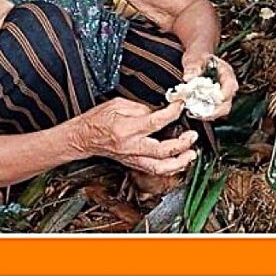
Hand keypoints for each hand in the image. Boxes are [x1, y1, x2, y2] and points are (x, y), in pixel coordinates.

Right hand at [73, 99, 197, 175]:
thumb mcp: (117, 104)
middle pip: (162, 151)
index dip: (172, 113)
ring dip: (179, 163)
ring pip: (160, 168)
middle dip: (182, 145)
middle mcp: (131, 146)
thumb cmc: (97, 120)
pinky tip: (178, 161)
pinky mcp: (133, 164)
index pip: (155, 122)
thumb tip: (159, 112)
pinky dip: (169, 167)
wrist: (83, 138)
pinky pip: (155, 170)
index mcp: (126, 129)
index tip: (181, 106)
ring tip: (191, 155)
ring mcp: (132, 158)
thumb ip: (140, 108)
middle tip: (192, 136)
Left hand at [180, 52, 237, 120]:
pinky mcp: (214, 100)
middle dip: (215, 111)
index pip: (230, 86)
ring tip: (195, 114)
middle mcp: (227, 85)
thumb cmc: (198, 56)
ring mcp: (222, 94)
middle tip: (201, 114)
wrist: (197, 57)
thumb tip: (188, 77)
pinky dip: (205, 113)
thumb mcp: (194, 58)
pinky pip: (213, 110)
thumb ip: (192, 67)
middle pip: (227, 102)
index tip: (212, 100)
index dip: (223, 95)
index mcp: (226, 73)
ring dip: (209, 114)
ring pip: (221, 109)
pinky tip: (193, 112)